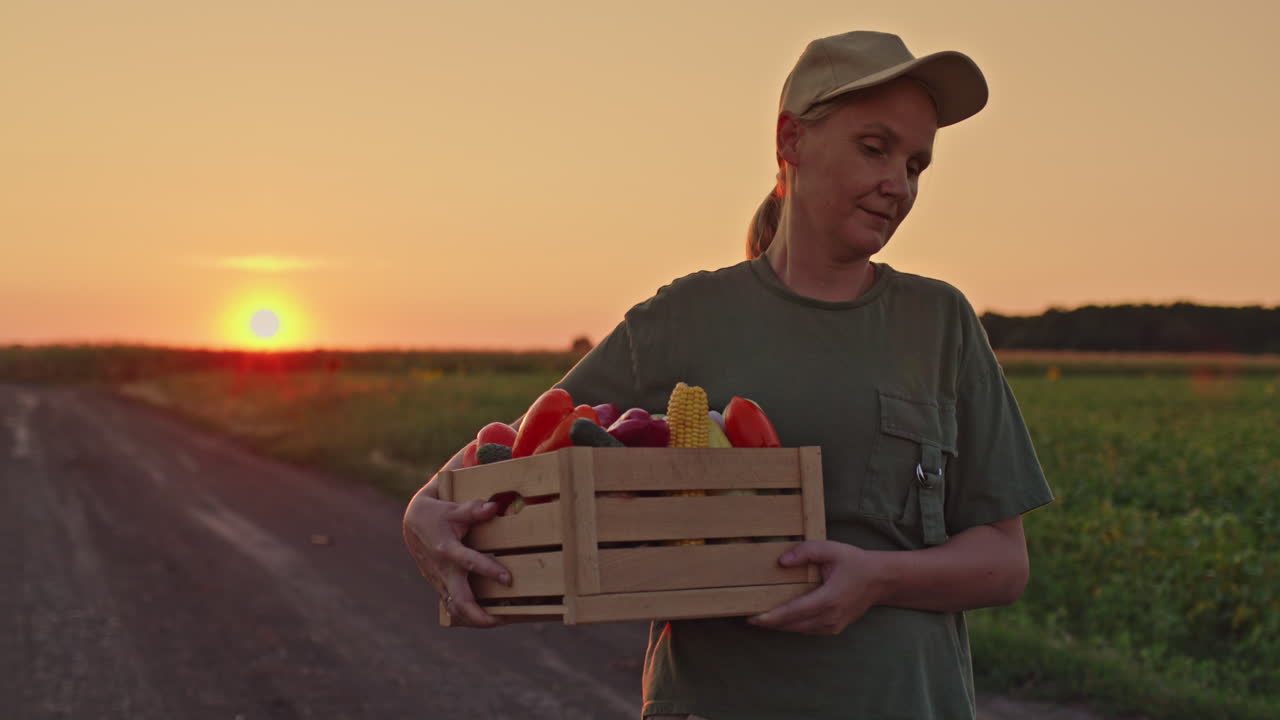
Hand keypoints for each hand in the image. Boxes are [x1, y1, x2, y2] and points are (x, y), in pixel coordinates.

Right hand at [402, 492, 511, 627]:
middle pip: (459, 601)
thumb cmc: (436, 514)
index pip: (469, 563)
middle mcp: (443, 570)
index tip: (508, 579)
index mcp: (447, 550)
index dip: (489, 571)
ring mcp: (440, 581)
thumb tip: (493, 507)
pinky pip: (453, 605)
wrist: (412, 524)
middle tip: (500, 620)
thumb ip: (473, 510)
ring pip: (456, 608)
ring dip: (474, 619)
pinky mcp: (440, 585)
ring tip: (498, 621)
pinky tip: (483, 618)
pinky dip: (466, 614)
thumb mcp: (452, 509)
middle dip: (478, 616)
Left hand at [747, 540, 885, 635]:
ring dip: (779, 625)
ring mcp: (833, 625)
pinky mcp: (834, 628)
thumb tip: (782, 561)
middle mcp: (830, 617)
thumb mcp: (831, 549)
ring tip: (758, 618)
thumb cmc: (854, 562)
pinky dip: (792, 625)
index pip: (795, 611)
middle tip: (747, 617)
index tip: (753, 617)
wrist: (880, 580)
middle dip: (770, 622)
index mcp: (829, 598)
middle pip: (793, 624)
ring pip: (799, 629)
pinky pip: (808, 630)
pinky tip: (779, 619)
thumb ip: (806, 552)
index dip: (773, 617)